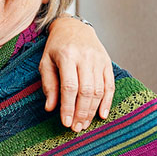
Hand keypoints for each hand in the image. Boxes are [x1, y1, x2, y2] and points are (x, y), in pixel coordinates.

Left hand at [41, 16, 113, 131]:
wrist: (74, 27)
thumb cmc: (56, 47)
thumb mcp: (45, 62)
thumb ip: (48, 84)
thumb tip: (50, 108)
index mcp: (67, 56)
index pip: (69, 87)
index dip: (68, 106)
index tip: (65, 122)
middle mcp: (85, 58)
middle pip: (86, 90)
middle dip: (81, 112)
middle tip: (76, 128)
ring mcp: (98, 60)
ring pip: (99, 90)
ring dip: (92, 110)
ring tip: (84, 124)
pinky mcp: (107, 63)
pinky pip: (110, 85)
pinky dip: (107, 101)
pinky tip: (102, 115)